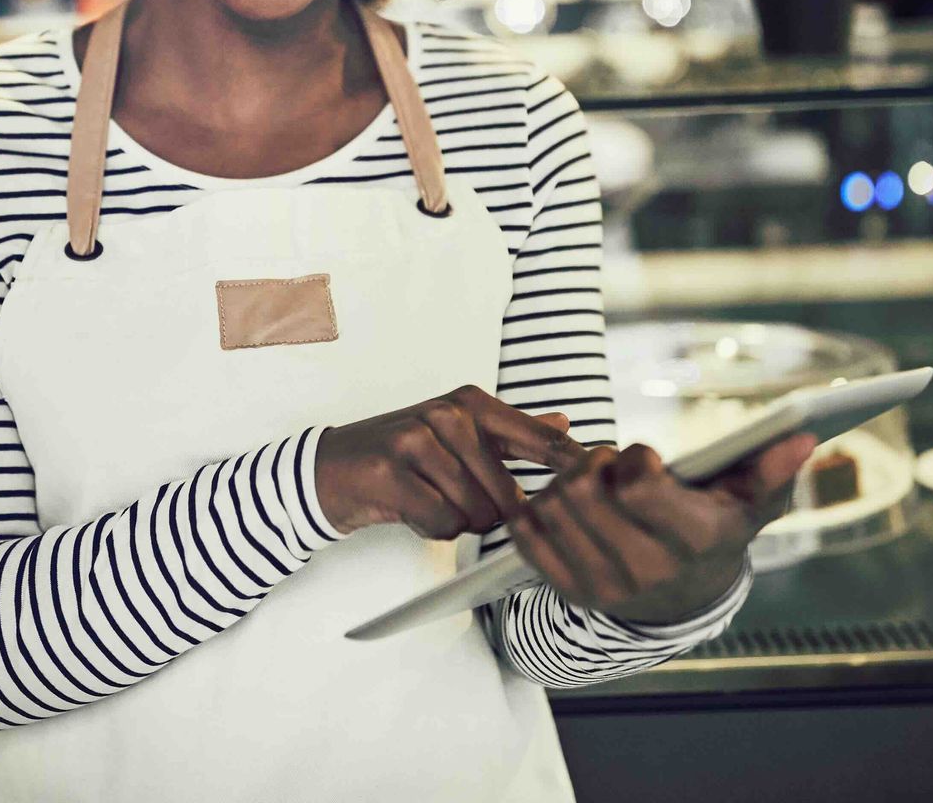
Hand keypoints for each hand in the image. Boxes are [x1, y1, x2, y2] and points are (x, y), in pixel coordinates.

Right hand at [315, 386, 590, 537]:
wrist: (330, 468)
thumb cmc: (403, 454)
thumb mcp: (460, 431)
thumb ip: (515, 431)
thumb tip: (566, 423)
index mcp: (472, 403)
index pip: (539, 440)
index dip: (572, 469)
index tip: (601, 484)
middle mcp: (448, 414)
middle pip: (507, 494)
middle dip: (491, 514)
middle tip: (457, 500)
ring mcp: (417, 440)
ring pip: (474, 513)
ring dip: (457, 521)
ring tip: (429, 498)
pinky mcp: (392, 472)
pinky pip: (441, 522)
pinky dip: (431, 528)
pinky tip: (411, 508)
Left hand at [504, 431, 818, 625]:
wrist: (687, 601)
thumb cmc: (718, 532)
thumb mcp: (750, 503)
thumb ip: (772, 469)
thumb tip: (804, 436)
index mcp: (693, 542)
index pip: (636, 485)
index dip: (634, 459)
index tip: (645, 457)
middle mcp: (646, 570)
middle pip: (583, 489)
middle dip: (594, 463)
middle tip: (610, 464)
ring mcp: (603, 585)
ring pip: (552, 505)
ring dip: (565, 483)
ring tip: (591, 485)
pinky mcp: (569, 591)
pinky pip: (527, 534)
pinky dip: (535, 509)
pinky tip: (566, 505)